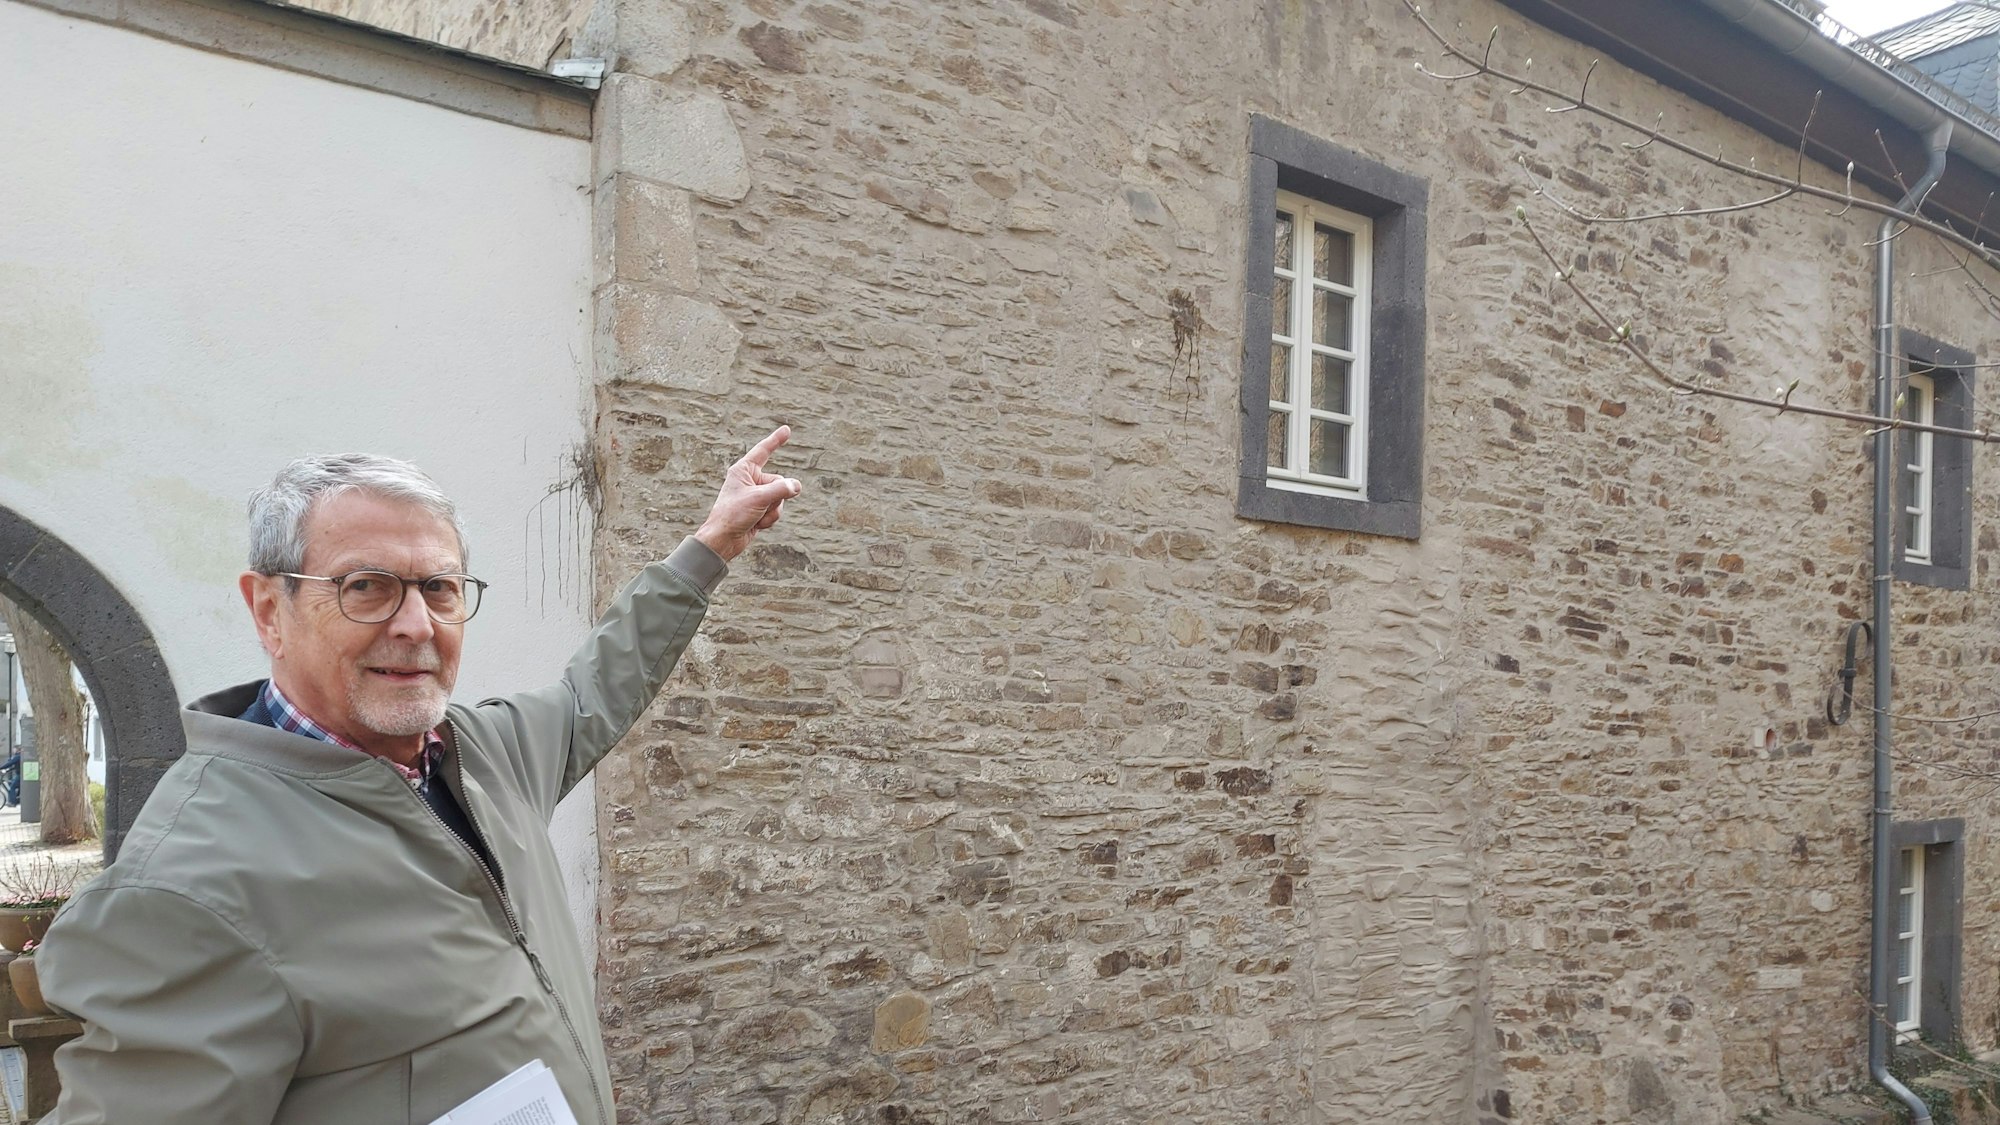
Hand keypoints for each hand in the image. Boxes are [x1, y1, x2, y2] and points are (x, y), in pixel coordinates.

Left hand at [694, 426, 801, 561]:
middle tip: (761, 506)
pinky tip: (756, 524)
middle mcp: (750, 480)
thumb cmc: (733, 515)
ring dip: (773, 511)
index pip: (763, 451)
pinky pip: (776, 510)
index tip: (787, 430)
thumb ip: (781, 489)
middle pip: (779, 482)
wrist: (723, 540)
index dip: (776, 440)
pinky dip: (770, 519)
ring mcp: (755, 495)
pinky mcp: (759, 509)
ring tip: (756, 517)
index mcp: (743, 470)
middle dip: (776, 497)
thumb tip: (797, 486)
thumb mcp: (759, 499)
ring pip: (780, 498)